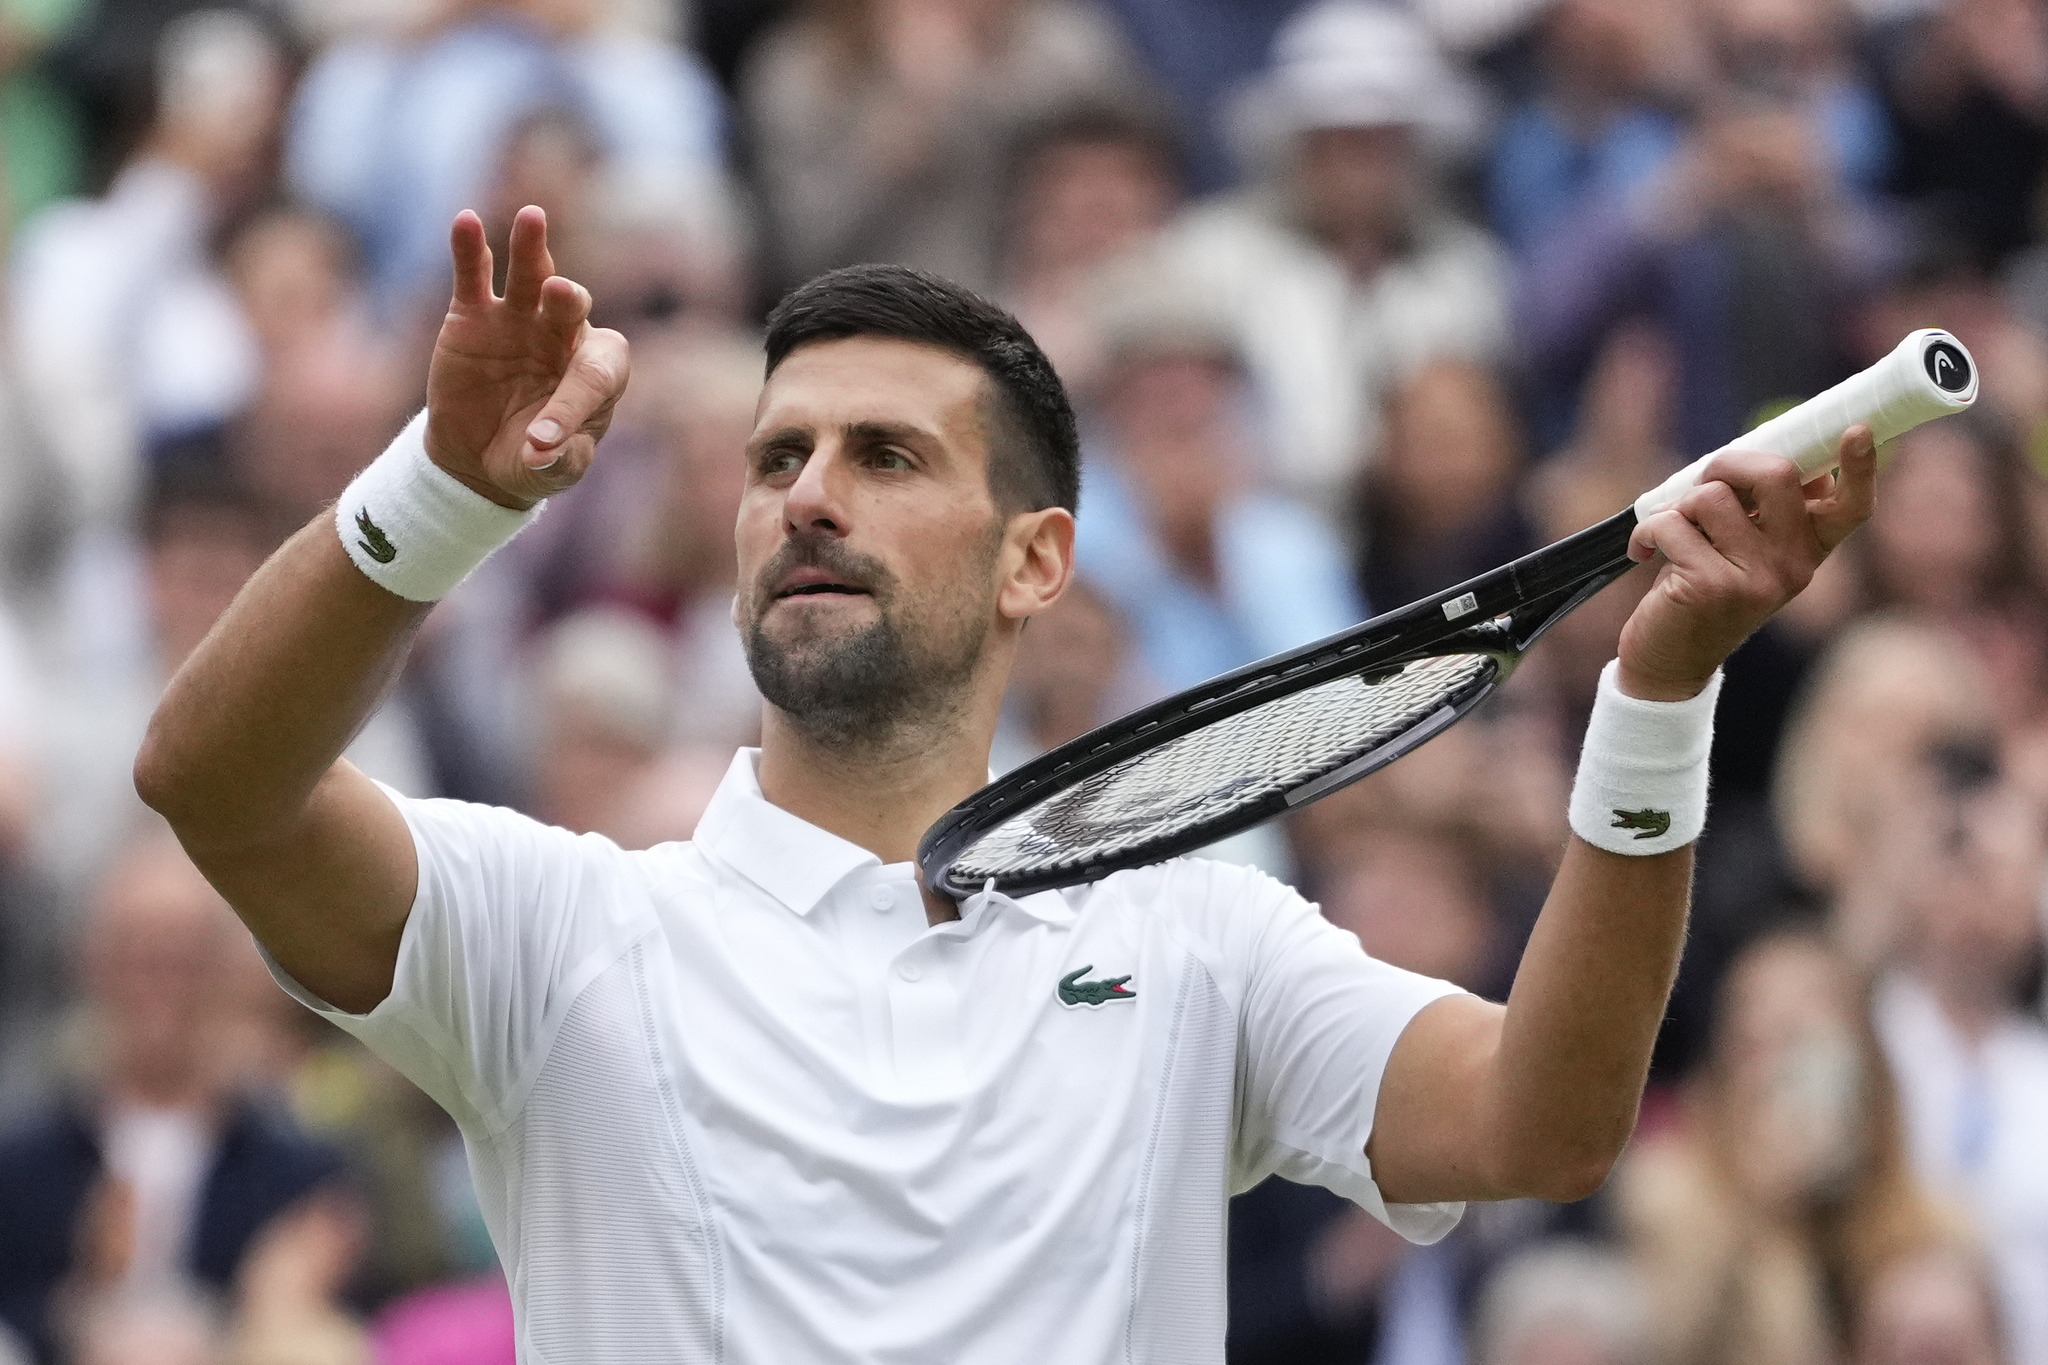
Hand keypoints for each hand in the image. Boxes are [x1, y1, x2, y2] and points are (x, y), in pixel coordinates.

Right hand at [425, 206, 629, 509]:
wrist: (479, 457)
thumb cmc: (530, 460)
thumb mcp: (549, 471)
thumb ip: (554, 459)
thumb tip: (540, 450)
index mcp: (597, 374)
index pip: (595, 375)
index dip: (573, 405)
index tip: (543, 442)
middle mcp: (564, 336)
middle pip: (572, 308)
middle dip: (569, 301)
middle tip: (562, 294)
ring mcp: (520, 319)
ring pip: (531, 276)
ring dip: (532, 248)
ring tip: (532, 218)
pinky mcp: (474, 314)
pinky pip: (474, 275)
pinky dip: (470, 248)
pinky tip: (466, 222)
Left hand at [1617, 424, 1875, 699]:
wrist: (1669, 662)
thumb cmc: (1702, 589)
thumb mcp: (1743, 551)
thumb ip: (1760, 510)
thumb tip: (1761, 454)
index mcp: (1809, 550)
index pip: (1851, 507)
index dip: (1859, 467)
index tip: (1858, 430)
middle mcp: (1794, 566)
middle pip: (1777, 474)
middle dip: (1727, 464)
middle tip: (1701, 486)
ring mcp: (1757, 579)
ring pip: (1712, 496)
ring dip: (1679, 506)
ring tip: (1673, 535)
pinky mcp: (1712, 587)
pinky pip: (1672, 524)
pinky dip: (1648, 531)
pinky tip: (1644, 554)